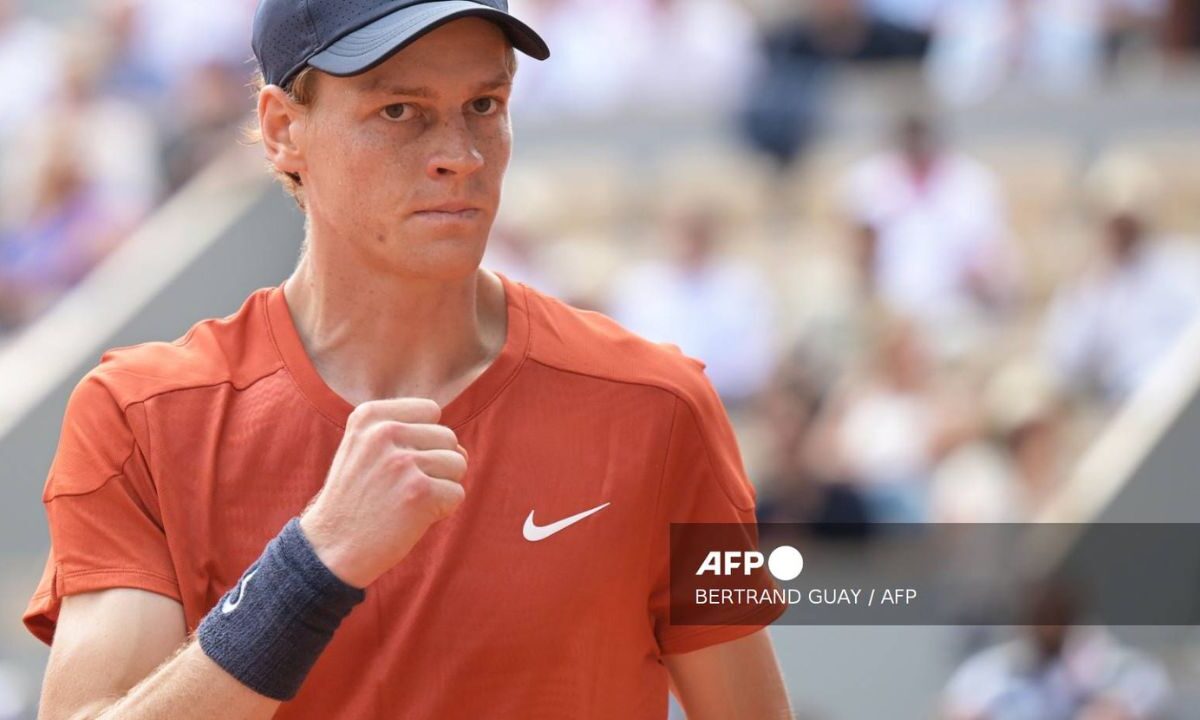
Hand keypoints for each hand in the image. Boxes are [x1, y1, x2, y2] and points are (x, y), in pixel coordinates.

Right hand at [299, 398, 466, 587]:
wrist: (330, 548)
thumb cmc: (356, 500)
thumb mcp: (365, 451)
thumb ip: (410, 437)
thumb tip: (461, 449)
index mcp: (368, 415)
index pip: (430, 410)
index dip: (424, 439)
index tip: (396, 462)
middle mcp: (384, 432)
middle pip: (448, 437)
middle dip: (436, 465)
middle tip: (401, 488)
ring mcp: (402, 461)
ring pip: (458, 463)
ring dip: (441, 486)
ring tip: (407, 501)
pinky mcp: (420, 492)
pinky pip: (457, 493)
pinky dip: (442, 510)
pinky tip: (412, 518)